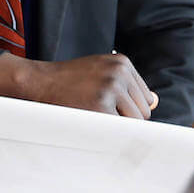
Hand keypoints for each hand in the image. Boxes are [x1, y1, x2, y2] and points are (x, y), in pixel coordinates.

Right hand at [26, 53, 157, 118]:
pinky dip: (109, 131)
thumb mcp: (100, 71)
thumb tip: (155, 101)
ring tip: (93, 113)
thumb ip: (127, 86)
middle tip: (98, 110)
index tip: (110, 107)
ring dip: (116, 124)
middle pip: (144, 111)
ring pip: (135, 122)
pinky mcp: (100, 106)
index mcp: (122, 62)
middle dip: (125, 117)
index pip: (146, 97)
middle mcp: (119, 72)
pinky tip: (91, 120)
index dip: (129, 108)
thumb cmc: (69, 79)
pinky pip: (120, 129)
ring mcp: (110, 88)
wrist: (39, 81)